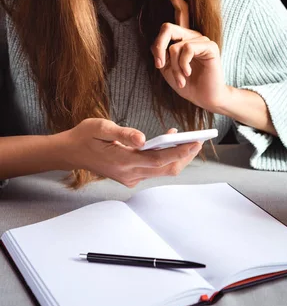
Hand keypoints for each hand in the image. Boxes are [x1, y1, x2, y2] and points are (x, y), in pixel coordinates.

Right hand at [55, 120, 202, 187]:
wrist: (69, 152)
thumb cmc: (84, 136)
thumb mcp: (100, 128)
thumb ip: (122, 133)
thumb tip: (143, 138)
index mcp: (122, 161)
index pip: (158, 159)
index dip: (179, 152)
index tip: (195, 143)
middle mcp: (129, 173)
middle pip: (166, 168)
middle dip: (184, 156)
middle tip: (199, 140)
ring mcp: (129, 177)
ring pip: (161, 170)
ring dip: (176, 156)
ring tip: (187, 139)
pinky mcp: (130, 176)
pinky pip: (153, 168)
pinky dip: (165, 157)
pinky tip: (168, 142)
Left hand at [151, 0, 228, 110]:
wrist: (205, 98)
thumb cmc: (187, 84)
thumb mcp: (167, 69)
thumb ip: (160, 53)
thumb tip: (157, 45)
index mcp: (184, 38)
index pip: (180, 13)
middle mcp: (193, 35)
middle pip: (167, 27)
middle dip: (158, 47)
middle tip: (159, 66)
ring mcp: (202, 39)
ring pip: (174, 45)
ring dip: (173, 66)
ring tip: (181, 79)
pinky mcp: (209, 47)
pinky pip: (186, 49)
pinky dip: (182, 65)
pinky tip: (188, 74)